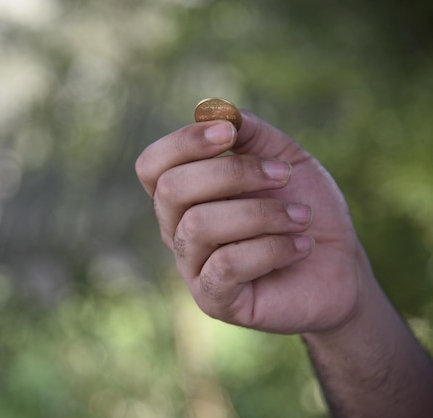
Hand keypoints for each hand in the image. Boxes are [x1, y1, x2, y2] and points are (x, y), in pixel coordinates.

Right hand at [136, 110, 371, 333]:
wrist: (338, 267)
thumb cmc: (304, 208)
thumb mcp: (284, 158)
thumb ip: (250, 132)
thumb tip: (215, 111)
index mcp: (185, 194)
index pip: (152, 166)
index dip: (183, 143)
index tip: (229, 133)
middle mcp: (177, 229)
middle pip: (171, 190)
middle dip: (232, 173)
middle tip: (282, 175)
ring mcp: (192, 267)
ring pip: (199, 226)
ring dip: (261, 213)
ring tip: (302, 218)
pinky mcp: (214, 300)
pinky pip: (225, 265)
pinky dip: (271, 248)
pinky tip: (300, 246)